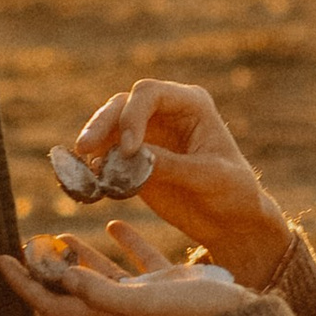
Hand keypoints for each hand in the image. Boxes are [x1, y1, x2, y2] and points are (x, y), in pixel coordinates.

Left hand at [0, 214, 253, 315]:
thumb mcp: (148, 302)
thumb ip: (104, 292)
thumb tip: (63, 277)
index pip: (53, 305)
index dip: (24, 284)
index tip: (0, 258)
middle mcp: (123, 313)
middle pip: (72, 292)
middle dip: (47, 269)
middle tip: (27, 243)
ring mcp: (147, 300)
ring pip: (104, 277)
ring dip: (80, 257)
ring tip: (62, 233)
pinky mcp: (170, 286)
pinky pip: (140, 264)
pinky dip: (125, 244)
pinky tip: (116, 223)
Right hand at [65, 79, 288, 285]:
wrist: (231, 221)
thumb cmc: (232, 192)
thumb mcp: (209, 177)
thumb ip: (172, 165)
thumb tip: (131, 156)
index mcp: (190, 104)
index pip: (150, 93)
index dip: (133, 115)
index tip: (129, 149)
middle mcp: (165, 113)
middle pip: (122, 105)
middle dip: (101, 124)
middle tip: (85, 148)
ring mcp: (147, 135)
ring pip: (108, 128)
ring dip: (93, 144)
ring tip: (83, 166)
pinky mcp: (133, 160)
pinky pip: (106, 156)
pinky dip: (94, 167)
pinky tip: (88, 182)